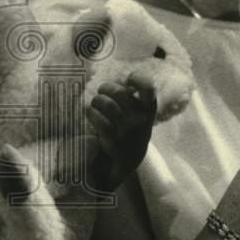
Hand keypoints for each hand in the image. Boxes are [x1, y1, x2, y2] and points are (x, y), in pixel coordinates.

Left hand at [86, 72, 157, 188]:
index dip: (137, 79)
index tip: (128, 79)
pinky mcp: (113, 141)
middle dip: (106, 88)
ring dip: (97, 100)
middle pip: (120, 93)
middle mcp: (140, 120)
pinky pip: (98, 119)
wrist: (128, 161)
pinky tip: (90, 113)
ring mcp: (127, 131)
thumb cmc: (130, 129)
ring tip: (95, 103)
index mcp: (148, 110)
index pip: (149, 89)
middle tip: (101, 91)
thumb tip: (116, 80)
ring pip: (108, 105)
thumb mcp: (138, 114)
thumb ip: (131, 98)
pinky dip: (91, 112)